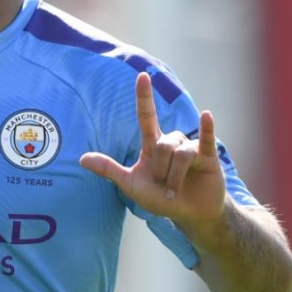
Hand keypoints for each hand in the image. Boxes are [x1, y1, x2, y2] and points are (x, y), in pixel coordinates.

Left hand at [80, 72, 226, 223]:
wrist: (189, 215)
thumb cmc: (160, 198)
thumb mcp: (131, 185)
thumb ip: (109, 170)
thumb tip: (82, 159)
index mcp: (152, 145)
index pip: (146, 115)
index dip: (144, 96)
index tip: (142, 76)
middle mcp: (172, 142)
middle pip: (163, 144)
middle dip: (161, 169)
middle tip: (162, 186)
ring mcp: (191, 148)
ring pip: (181, 152)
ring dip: (175, 176)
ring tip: (173, 191)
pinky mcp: (209, 157)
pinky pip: (206, 139)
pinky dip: (206, 128)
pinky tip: (206, 115)